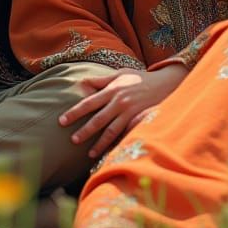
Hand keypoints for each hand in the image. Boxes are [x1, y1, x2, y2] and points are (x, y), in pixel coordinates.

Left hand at [59, 63, 188, 158]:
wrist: (166, 83)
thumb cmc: (139, 78)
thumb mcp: (120, 74)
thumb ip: (101, 80)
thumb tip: (82, 83)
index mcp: (112, 90)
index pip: (89, 103)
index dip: (74, 112)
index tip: (62, 121)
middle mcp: (120, 102)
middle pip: (98, 119)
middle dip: (84, 131)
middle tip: (72, 140)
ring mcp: (130, 113)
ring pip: (112, 131)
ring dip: (100, 143)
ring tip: (89, 153)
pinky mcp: (140, 121)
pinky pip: (126, 135)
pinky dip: (117, 144)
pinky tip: (110, 153)